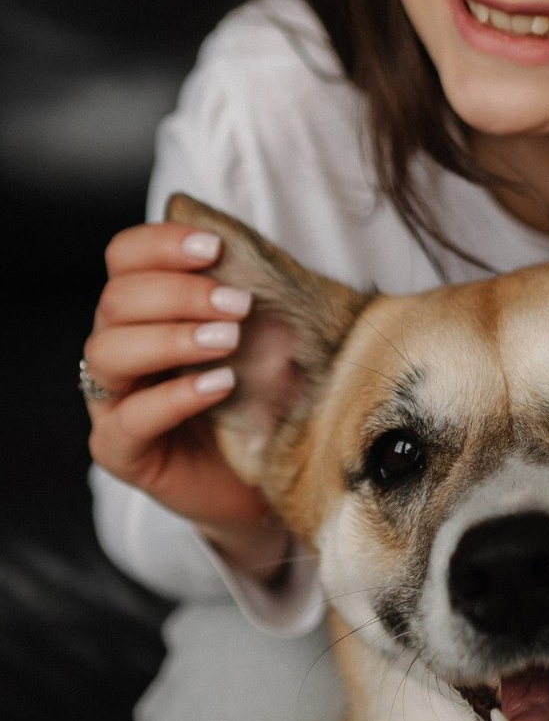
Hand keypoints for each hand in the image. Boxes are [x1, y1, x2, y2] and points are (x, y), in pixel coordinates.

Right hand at [84, 222, 288, 576]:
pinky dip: (174, 397)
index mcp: (145, 308)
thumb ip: (250, 294)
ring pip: (109, 351)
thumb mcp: (264, 333)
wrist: (267, 475)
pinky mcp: (120, 450)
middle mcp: (119, 346)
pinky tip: (219, 386)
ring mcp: (112, 400)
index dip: (161, 244)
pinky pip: (129, 419)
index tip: (214, 247)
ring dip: (173, 338)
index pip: (125, 258)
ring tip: (229, 342)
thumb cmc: (264, 395)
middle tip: (239, 304)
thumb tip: (260, 250)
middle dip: (180, 293)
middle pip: (117, 299)